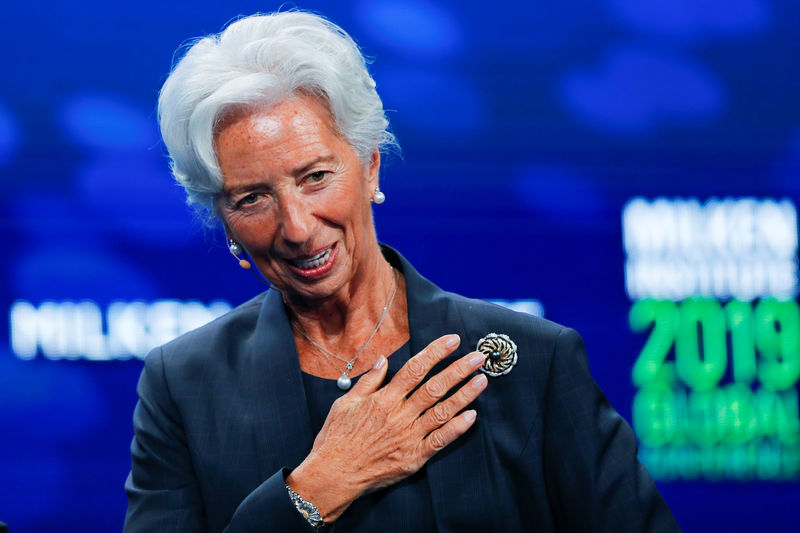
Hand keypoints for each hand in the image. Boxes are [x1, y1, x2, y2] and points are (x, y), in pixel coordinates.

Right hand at [286, 334, 487, 521]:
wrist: (334, 474)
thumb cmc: (337, 438)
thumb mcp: (345, 402)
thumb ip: (368, 380)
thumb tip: (383, 359)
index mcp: (384, 398)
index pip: (415, 369)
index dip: (436, 352)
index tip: (453, 340)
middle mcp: (400, 414)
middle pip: (435, 387)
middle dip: (458, 369)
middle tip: (477, 357)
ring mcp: (409, 436)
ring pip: (442, 411)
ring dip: (464, 395)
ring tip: (482, 380)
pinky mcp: (414, 457)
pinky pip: (440, 441)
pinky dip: (457, 428)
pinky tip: (472, 416)